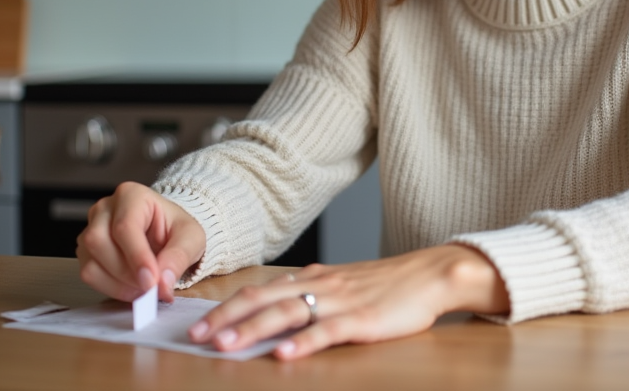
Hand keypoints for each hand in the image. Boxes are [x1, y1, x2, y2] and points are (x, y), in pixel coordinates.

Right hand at [76, 181, 205, 302]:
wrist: (166, 232)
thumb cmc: (175, 228)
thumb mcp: (191, 237)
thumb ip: (179, 257)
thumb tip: (163, 283)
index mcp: (131, 195)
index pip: (124, 227)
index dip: (137, 257)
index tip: (151, 281)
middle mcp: (105, 209)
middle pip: (99, 243)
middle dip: (127, 273)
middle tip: (151, 287)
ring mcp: (90, 229)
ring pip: (91, 262)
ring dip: (118, 283)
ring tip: (144, 287)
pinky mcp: (85, 252)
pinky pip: (89, 275)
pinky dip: (110, 288)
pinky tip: (131, 287)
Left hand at [188, 245, 508, 359]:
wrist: (431, 275)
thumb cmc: (388, 285)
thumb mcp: (343, 283)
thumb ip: (311, 291)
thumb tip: (274, 304)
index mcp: (314, 277)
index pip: (260, 290)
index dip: (227, 305)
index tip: (197, 322)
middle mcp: (321, 285)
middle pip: (264, 299)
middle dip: (228, 317)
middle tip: (197, 335)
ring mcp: (341, 302)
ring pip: (288, 314)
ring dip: (254, 329)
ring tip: (227, 344)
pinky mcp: (362, 321)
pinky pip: (327, 332)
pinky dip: (303, 343)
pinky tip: (283, 354)